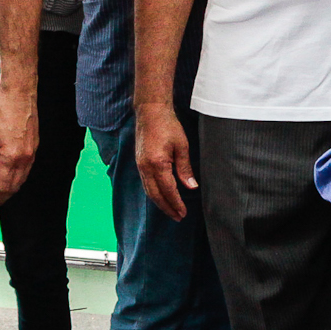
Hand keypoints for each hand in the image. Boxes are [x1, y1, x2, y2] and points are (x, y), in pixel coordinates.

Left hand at [0, 83, 37, 210]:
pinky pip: (26, 169)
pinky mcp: (34, 147)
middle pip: (14, 186)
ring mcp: (32, 153)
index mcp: (11, 157)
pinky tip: (8, 176)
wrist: (20, 94)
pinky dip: (16, 178)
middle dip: (1, 197)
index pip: (2, 187)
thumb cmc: (1, 110)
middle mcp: (25, 158)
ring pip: (21, 179)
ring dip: (9, 188)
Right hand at [135, 101, 194, 219]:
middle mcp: (145, 167)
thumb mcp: (182, 147)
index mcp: (157, 164)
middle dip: (167, 208)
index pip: (168, 190)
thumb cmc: (168, 126)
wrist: (150, 112)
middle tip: (178, 217)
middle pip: (155, 195)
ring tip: (171, 210)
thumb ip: (185, 169)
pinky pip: (145, 183)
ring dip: (159, 202)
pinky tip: (161, 196)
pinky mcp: (139, 162)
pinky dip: (153, 193)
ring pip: (148, 190)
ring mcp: (140, 165)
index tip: (183, 213)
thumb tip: (191, 187)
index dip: (176, 203)